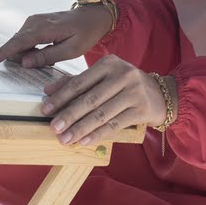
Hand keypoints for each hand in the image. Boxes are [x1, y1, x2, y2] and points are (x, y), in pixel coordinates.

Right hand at [0, 5, 113, 67]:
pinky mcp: (35, 22)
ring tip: (48, 56)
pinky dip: (29, 48)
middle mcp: (36, 22)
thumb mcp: (71, 50)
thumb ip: (47, 56)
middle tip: (40, 63)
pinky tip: (44, 51)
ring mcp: (34, 20)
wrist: (93, 16)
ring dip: (25, 53)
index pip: (19, 43)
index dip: (3, 53)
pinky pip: (25, 38)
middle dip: (17, 57)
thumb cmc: (86, 33)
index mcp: (45, 28)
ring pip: (20, 41)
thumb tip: (24, 62)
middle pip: (16, 43)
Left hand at [39, 54, 175, 145]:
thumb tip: (48, 91)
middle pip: (90, 98)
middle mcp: (123, 75)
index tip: (46, 109)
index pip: (80, 82)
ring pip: (101, 113)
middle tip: (54, 127)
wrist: (160, 94)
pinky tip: (84, 141)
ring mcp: (134, 92)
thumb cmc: (125, 85)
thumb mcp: (104, 77)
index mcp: (109, 63)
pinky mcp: (141, 109)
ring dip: (81, 128)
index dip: (61, 97)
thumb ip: (77, 82)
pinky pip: (115, 124)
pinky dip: (98, 134)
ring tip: (65, 139)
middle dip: (69, 115)